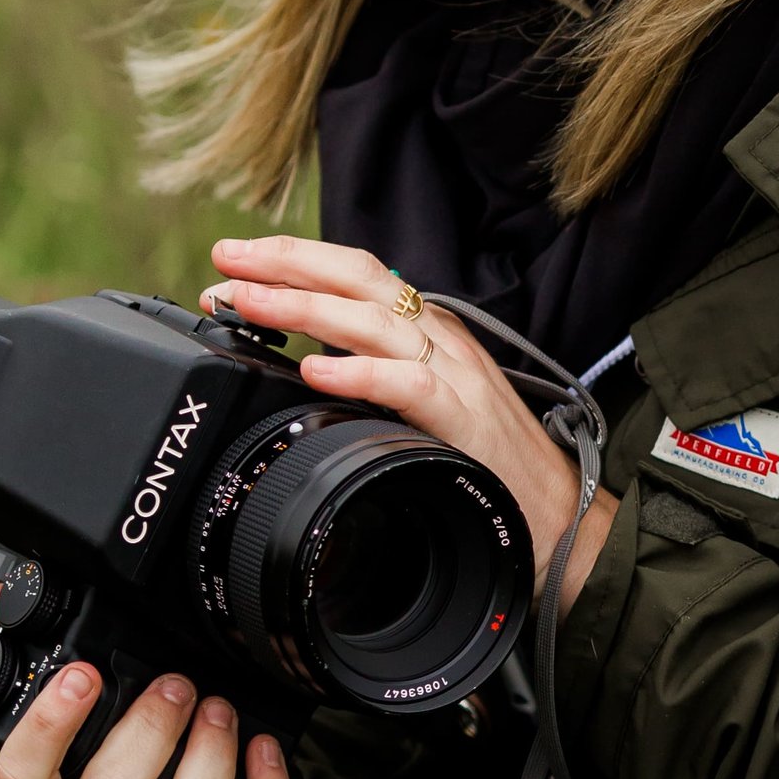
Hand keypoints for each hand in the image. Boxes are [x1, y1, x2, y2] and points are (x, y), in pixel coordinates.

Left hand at [200, 236, 618, 613]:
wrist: (554, 519)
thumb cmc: (484, 468)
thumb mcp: (418, 408)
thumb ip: (373, 378)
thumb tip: (304, 364)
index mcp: (427, 333)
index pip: (356, 274)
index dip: (293, 261)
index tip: (231, 262)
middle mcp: (441, 340)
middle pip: (359, 275)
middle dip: (286, 262)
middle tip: (223, 259)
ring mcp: (456, 375)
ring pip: (374, 319)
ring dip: (303, 305)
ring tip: (247, 301)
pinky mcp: (466, 419)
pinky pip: (408, 383)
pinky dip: (359, 371)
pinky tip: (315, 368)